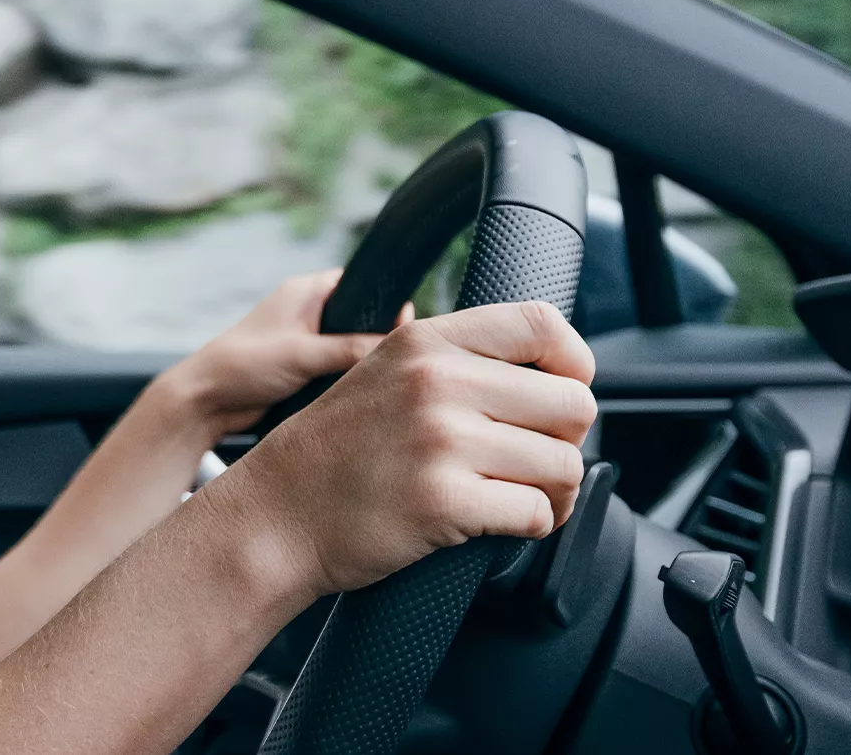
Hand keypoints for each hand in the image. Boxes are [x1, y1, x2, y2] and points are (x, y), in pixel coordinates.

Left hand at [157, 269, 414, 439]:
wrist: (206, 400)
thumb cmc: (244, 364)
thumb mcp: (303, 354)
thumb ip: (350, 349)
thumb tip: (396, 347)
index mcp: (305, 292)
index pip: (359, 284)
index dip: (383, 301)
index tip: (406, 324)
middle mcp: (307, 312)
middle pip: (359, 319)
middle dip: (377, 336)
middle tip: (398, 356)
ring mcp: (305, 341)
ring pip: (350, 348)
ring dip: (360, 362)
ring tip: (383, 377)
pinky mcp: (301, 369)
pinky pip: (336, 370)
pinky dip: (346, 379)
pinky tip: (361, 392)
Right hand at [213, 300, 595, 597]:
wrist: (276, 514)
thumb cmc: (337, 451)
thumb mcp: (384, 372)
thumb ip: (452, 359)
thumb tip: (545, 366)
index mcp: (427, 341)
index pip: (542, 324)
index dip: (573, 363)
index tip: (561, 393)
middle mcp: (437, 381)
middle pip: (572, 402)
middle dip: (565, 440)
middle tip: (534, 462)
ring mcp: (440, 440)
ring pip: (564, 464)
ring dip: (555, 492)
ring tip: (522, 497)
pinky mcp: (443, 500)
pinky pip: (537, 514)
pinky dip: (532, 526)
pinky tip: (501, 523)